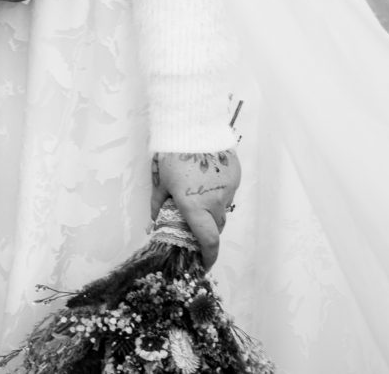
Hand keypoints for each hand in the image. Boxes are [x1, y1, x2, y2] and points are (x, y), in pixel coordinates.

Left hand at [154, 148, 240, 267]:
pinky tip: (207, 179)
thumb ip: (158, 205)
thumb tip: (153, 221)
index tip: (205, 263)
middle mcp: (215, 201)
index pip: (209, 241)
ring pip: (223, 207)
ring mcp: (228, 188)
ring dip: (213, 209)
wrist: (193, 126)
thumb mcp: (161, 182)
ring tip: (199, 194)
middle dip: (209, 230)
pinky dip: (219, 192)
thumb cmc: (173, 154)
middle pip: (217, 226)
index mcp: (195, 206)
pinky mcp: (234, 175)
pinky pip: (228, 191)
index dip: (209, 257)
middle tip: (196, 223)